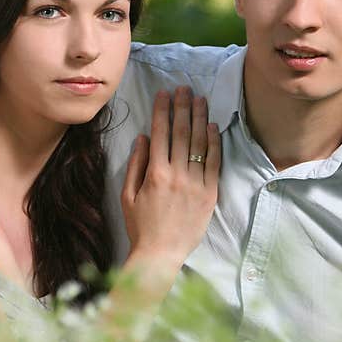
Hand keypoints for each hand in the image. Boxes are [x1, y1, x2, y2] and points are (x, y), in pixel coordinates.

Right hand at [121, 86, 220, 270]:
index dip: (162, 110)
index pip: (160, 133)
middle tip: (184, 88)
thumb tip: (144, 137)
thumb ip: (136, 164)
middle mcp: (177, 174)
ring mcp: (196, 183)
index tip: (164, 93)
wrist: (161, 254)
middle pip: (181, 132)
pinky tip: (212, 126)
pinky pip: (214, 163)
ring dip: (199, 117)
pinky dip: (214, 143)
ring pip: (199, 143)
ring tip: (200, 99)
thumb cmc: (140, 226)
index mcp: (154, 173)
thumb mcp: (127, 195)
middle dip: (182, 107)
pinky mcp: (210, 193)